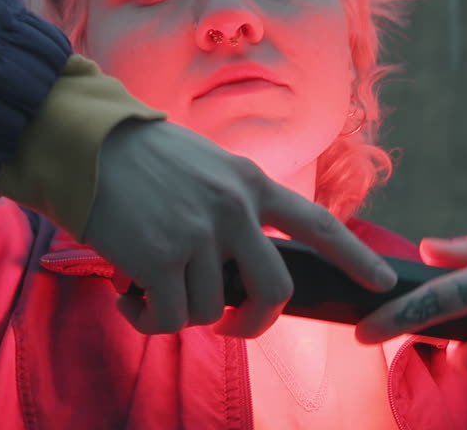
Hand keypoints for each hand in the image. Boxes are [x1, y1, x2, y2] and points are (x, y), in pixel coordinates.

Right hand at [84, 119, 397, 337]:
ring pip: (207, 310)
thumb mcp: (204, 165)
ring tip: (144, 285)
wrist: (84, 143)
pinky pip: (169, 319)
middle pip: (273, 289)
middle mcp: (233, 208)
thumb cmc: (137, 156)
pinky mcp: (161, 259)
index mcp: (249, 182)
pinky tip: (127, 297)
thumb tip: (235, 268)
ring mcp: (199, 234)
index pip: (318, 223)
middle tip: (226, 323)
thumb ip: (231, 205)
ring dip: (174, 311)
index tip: (382, 280)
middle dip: (253, 321)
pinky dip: (146, 318)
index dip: (355, 256)